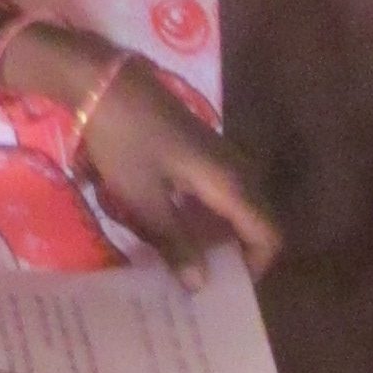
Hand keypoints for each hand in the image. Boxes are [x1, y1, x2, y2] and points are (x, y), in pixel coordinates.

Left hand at [77, 54, 278, 288]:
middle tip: (202, 279)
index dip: (255, 267)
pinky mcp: (200, 147)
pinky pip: (218, 189)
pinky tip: (173, 223)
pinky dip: (205, 213)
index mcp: (231, 184)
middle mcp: (236, 168)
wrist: (104, 84)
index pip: (268, 235)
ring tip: (185, 257)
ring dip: (217, 233)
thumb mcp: (144, 201)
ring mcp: (219, 154)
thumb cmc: (126, 143)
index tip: (225, 289)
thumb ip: (175, 244)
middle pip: (255, 221)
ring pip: (235, 205)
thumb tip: (201, 285)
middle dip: (234, 253)